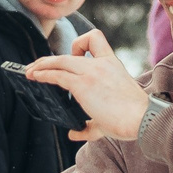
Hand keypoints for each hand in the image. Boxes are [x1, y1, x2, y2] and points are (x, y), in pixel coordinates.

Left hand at [22, 32, 155, 143]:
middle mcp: (101, 64)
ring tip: (29, 72)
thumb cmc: (131, 119)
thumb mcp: (109, 117)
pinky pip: (57, 75)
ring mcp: (91, 72)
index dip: (80, 43)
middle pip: (71, 49)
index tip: (72, 54)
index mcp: (112, 64)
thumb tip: (74, 133)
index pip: (95, 39)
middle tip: (37, 67)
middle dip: (50, 59)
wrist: (143, 118)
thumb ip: (90, 125)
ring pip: (60, 60)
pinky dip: (43, 74)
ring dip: (42, 65)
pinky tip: (34, 78)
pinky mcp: (83, 84)